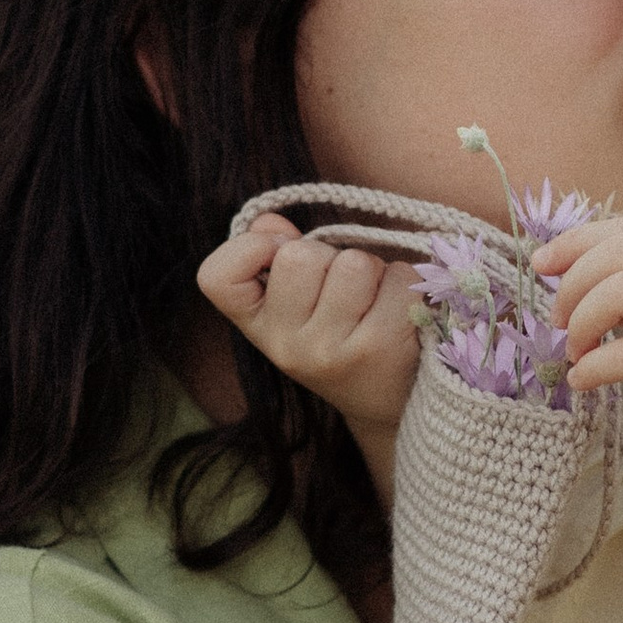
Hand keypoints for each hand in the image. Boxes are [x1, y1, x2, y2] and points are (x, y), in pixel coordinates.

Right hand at [196, 218, 421, 501]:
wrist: (388, 400)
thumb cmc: (341, 332)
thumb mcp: (298, 303)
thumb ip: (277, 254)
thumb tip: (269, 222)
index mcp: (257, 327)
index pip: (217, 277)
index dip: (248, 248)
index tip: (277, 253)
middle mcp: (286, 345)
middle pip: (300, 255)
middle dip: (329, 255)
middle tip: (343, 287)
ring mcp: (330, 351)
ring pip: (354, 262)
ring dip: (373, 268)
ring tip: (373, 300)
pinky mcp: (378, 347)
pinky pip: (397, 279)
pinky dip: (405, 284)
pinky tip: (399, 314)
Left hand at [534, 218, 622, 477]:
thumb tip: (586, 284)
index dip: (576, 241)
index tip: (543, 265)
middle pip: (618, 253)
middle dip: (572, 284)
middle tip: (560, 322)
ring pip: (620, 291)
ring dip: (581, 321)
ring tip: (576, 351)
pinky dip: (594, 366)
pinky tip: (585, 381)